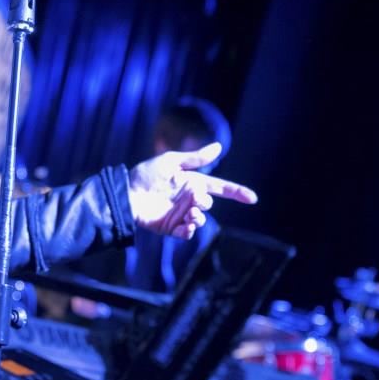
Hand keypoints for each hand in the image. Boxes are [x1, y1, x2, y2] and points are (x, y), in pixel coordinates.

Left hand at [127, 142, 257, 239]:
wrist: (126, 194)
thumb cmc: (145, 175)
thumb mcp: (171, 161)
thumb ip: (195, 158)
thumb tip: (219, 146)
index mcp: (191, 182)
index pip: (219, 187)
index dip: (236, 192)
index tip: (252, 198)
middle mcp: (188, 198)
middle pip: (209, 203)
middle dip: (205, 203)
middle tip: (195, 201)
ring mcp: (180, 214)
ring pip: (201, 219)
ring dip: (199, 217)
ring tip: (190, 214)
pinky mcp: (170, 228)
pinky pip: (187, 233)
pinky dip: (189, 231)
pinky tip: (184, 226)